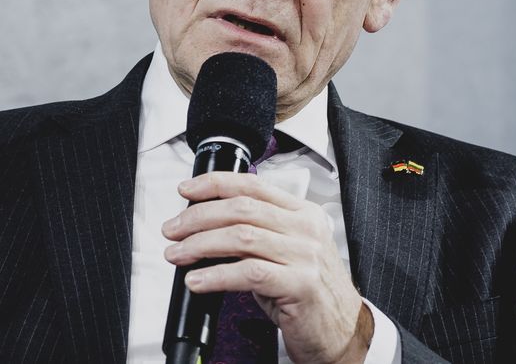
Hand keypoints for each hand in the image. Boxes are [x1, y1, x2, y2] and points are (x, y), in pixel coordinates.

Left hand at [162, 172, 372, 363]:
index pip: (253, 185)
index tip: (187, 190)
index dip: (214, 184)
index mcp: (303, 213)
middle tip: (173, 229)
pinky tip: (197, 281)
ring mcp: (306, 256)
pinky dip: (216, 275)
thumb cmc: (309, 294)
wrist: (343, 331)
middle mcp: (306, 229)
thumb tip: (204, 227)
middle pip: (241, 209)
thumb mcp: (285, 253)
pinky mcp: (300, 284)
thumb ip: (256, 234)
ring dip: (200, 244)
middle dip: (198, 216)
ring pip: (241, 237)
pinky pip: (248, 273)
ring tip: (177, 253)